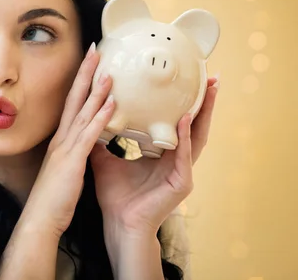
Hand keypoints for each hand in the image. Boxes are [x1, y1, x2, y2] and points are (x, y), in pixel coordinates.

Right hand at [21, 43, 114, 237]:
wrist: (40, 218)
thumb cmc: (53, 197)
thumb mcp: (64, 169)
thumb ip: (73, 153)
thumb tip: (83, 143)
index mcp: (61, 140)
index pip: (72, 103)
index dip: (81, 81)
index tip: (91, 62)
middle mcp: (62, 138)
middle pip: (75, 99)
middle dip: (86, 73)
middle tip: (96, 50)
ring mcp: (65, 148)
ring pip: (82, 112)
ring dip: (96, 90)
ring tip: (108, 70)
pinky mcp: (72, 161)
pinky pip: (88, 135)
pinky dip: (100, 117)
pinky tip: (111, 104)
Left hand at [89, 76, 219, 234]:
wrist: (118, 222)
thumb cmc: (116, 195)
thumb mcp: (106, 158)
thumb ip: (102, 138)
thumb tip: (89, 115)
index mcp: (163, 154)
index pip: (178, 123)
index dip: (184, 103)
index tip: (188, 80)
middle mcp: (177, 160)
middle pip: (194, 125)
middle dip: (204, 102)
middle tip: (211, 78)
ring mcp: (182, 171)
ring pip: (198, 136)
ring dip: (203, 113)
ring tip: (208, 91)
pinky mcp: (181, 182)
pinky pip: (184, 155)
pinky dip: (185, 136)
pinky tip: (184, 119)